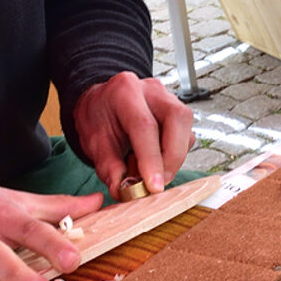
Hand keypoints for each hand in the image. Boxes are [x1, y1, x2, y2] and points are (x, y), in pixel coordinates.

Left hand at [73, 71, 194, 196]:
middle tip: (159, 183)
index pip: (145, 125)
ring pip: (186, 129)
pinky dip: (175, 155)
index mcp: (125, 91)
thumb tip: (122, 190)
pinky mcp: (178, 112)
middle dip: (172, 157)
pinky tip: (157, 161)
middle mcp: (152, 90)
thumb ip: (109, 166)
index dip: (151, 158)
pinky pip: (186, 135)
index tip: (153, 186)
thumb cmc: (99, 118)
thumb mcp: (94, 143)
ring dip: (174, 158)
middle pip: (177, 119)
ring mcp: (169, 98)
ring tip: (152, 172)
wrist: (103, 104)